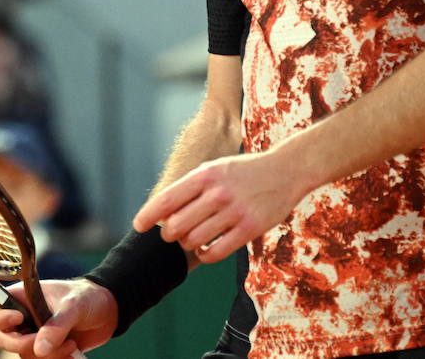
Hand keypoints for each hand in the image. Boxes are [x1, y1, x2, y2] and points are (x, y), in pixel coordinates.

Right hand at [0, 279, 115, 357]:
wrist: (107, 313)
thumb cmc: (86, 297)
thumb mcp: (73, 306)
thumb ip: (56, 325)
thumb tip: (39, 349)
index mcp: (21, 297)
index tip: (18, 318)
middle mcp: (21, 318)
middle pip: (2, 339)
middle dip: (23, 344)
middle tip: (44, 342)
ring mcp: (32, 335)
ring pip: (23, 355)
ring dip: (47, 355)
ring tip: (70, 344)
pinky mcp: (45, 351)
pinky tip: (72, 352)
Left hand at [133, 150, 305, 264]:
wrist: (286, 170)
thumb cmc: (244, 172)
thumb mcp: (215, 169)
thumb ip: (190, 188)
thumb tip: (161, 213)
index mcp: (205, 175)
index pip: (166, 200)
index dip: (147, 216)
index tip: (139, 227)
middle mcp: (217, 192)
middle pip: (176, 225)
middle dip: (169, 234)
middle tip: (174, 233)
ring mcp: (234, 211)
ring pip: (193, 240)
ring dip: (188, 244)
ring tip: (194, 239)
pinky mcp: (249, 228)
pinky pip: (215, 252)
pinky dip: (205, 255)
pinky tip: (207, 249)